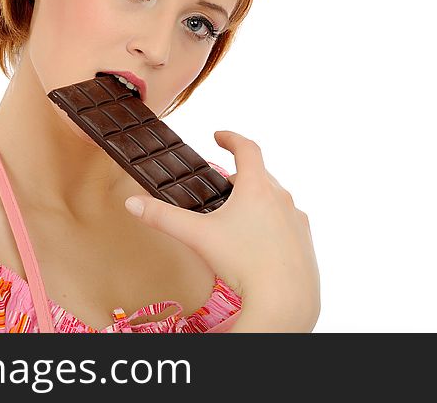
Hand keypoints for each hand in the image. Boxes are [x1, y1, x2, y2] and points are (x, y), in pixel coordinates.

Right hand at [123, 130, 320, 330]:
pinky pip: (288, 222)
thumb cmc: (243, 263)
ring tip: (239, 215)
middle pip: (261, 175)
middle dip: (240, 175)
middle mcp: (282, 198)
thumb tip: (132, 203)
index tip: (219, 136)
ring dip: (258, 199)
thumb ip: (163, 218)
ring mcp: (296, 219)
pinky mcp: (305, 241)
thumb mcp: (197, 237)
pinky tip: (261, 240)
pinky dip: (273, 222)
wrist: (285, 300)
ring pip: (276, 198)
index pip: (247, 148)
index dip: (231, 138)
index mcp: (257, 188)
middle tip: (222, 184)